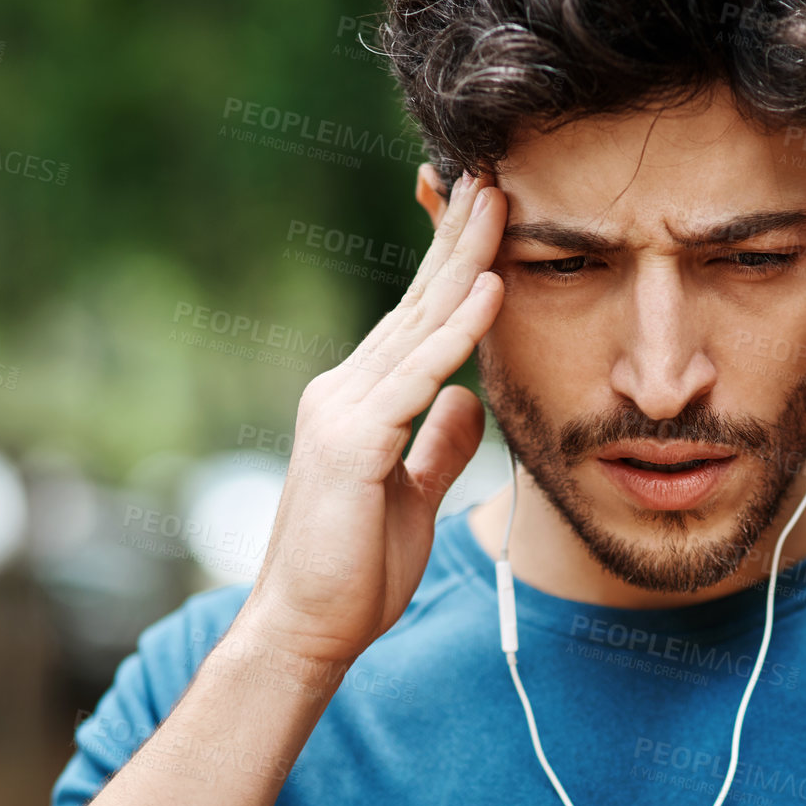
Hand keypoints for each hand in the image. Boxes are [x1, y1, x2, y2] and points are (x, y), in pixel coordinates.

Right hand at [236, 169, 506, 669]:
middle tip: (498, 175)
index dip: (454, 266)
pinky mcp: (351, 443)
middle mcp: (345, 391)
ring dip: (464, 261)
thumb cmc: (355, 572)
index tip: (490, 215)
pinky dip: (456, 333)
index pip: (418, 321)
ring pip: (417, 324)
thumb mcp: (413, 496)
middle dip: (460, 238)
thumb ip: (437, 445)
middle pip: (417, 303)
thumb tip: (468, 400)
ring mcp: (342, 412)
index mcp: (361, 402)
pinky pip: (416, 377)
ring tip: (500, 203)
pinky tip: (488, 289)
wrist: (306, 631)